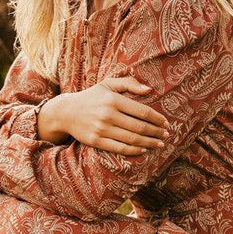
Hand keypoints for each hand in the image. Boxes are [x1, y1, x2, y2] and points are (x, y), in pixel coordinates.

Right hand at [38, 77, 169, 154]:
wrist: (65, 112)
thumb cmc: (92, 97)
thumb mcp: (108, 84)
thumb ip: (129, 83)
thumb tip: (149, 90)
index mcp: (113, 99)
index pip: (142, 111)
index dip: (157, 118)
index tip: (166, 123)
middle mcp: (108, 114)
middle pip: (139, 127)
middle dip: (156, 132)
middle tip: (167, 135)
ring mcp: (101, 129)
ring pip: (132, 139)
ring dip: (149, 143)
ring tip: (159, 144)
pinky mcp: (96, 141)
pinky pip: (120, 148)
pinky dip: (134, 150)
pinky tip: (144, 149)